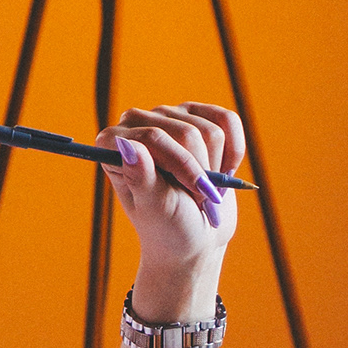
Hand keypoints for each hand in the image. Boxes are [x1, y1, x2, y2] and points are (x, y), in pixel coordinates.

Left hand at [98, 101, 243, 306]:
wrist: (194, 233)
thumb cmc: (167, 226)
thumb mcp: (154, 208)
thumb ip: (141, 178)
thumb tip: (127, 144)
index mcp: (113, 143)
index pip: (155, 137)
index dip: (182, 166)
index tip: (195, 194)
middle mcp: (137, 122)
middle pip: (187, 134)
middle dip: (200, 172)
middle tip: (197, 199)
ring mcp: (168, 116)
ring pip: (212, 131)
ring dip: (215, 168)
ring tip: (203, 188)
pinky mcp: (197, 115)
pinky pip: (228, 121)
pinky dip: (234, 152)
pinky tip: (222, 170)